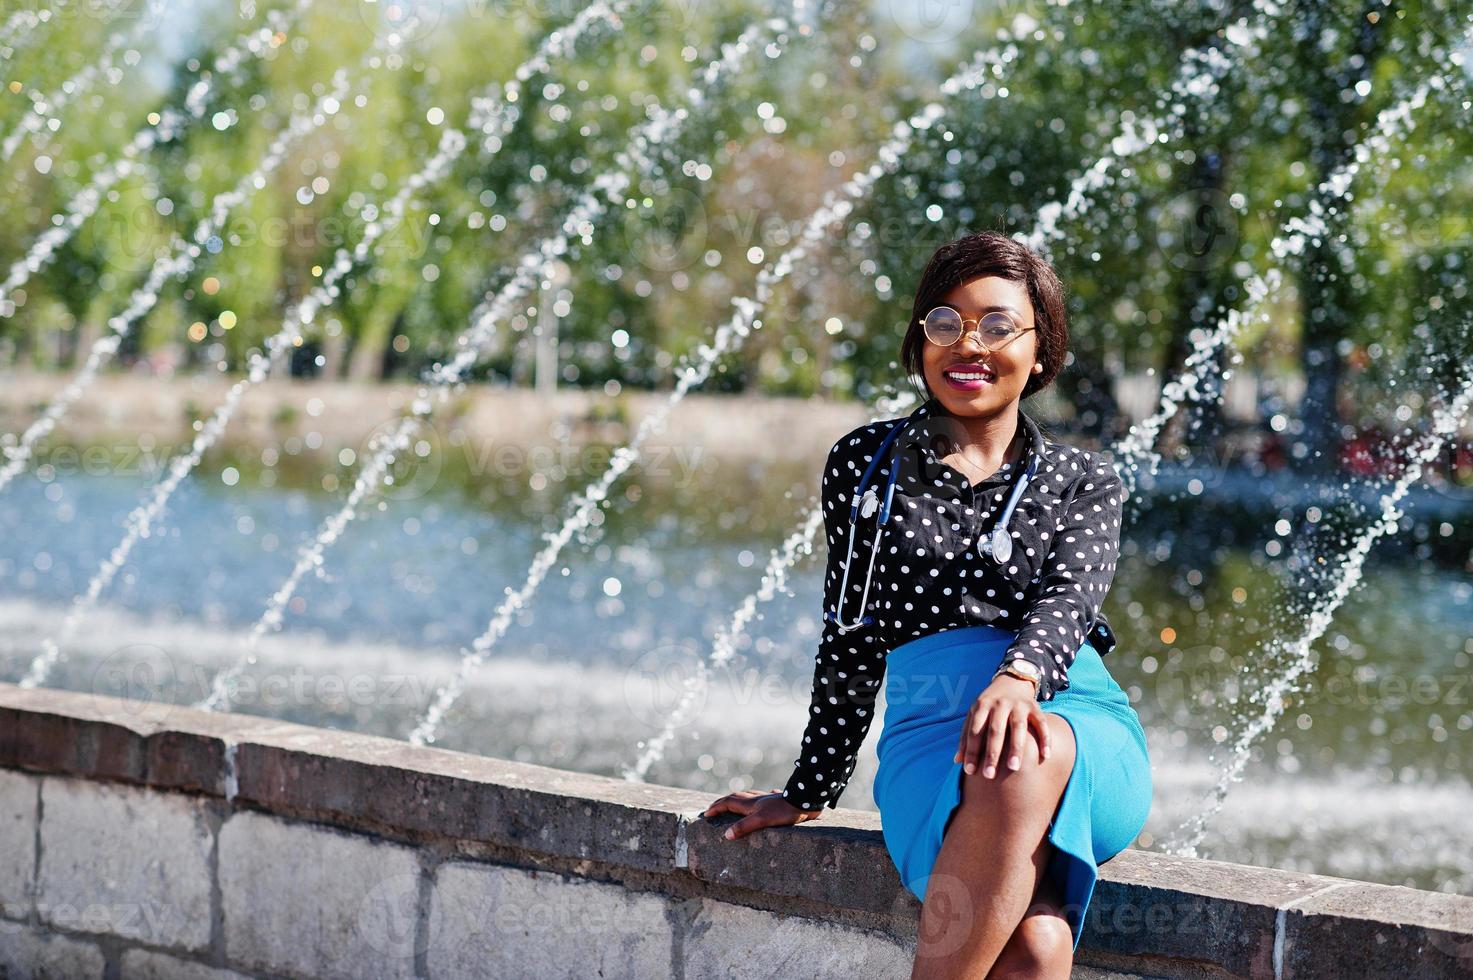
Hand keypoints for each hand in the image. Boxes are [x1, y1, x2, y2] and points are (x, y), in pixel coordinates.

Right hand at [703, 789, 820, 839]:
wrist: (805, 800)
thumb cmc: (784, 811)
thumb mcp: (761, 820)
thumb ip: (744, 826)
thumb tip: (726, 834)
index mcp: (750, 803)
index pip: (728, 803)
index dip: (716, 808)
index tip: (706, 814)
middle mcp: (757, 799)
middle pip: (735, 797)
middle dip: (723, 802)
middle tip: (714, 808)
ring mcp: (768, 799)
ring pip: (749, 796)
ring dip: (739, 799)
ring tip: (734, 803)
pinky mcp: (779, 801)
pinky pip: (765, 798)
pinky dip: (760, 799)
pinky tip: (764, 799)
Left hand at [954, 674, 1051, 778]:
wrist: (1011, 681)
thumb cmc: (989, 706)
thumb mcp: (975, 714)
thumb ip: (966, 736)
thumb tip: (957, 762)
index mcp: (981, 706)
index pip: (975, 731)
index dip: (971, 751)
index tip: (970, 772)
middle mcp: (1000, 704)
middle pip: (996, 730)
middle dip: (992, 753)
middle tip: (989, 775)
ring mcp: (1019, 705)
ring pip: (1018, 727)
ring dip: (1016, 748)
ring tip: (1013, 768)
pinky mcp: (1035, 707)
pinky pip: (1042, 724)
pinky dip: (1045, 739)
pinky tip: (1045, 757)